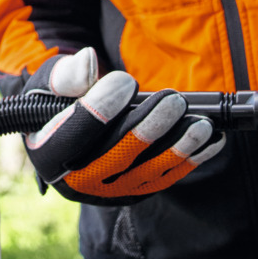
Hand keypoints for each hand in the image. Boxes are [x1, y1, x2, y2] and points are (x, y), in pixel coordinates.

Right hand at [20, 48, 223, 203]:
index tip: (126, 81)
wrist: (70, 124)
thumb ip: (66, 74)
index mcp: (46, 154)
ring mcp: (107, 192)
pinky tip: (212, 140)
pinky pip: (164, 178)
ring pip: (145, 173)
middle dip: (147, 130)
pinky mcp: (134, 193)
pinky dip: (190, 159)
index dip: (99, 110)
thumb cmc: (61, 97)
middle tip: (174, 101)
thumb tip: (90, 65)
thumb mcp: (51, 80)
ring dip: (177, 149)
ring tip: (201, 124)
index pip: (71, 136)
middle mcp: (74, 182)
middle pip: (114, 159)